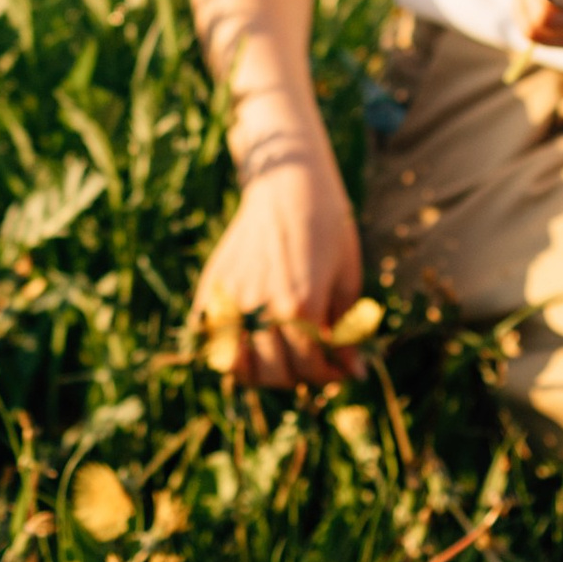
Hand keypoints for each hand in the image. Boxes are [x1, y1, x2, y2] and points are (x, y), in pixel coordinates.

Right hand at [190, 157, 369, 387]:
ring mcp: (232, 298)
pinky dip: (225, 348)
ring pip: (237, 364)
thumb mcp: (348, 279)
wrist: (288, 185)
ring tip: (279, 360)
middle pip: (275, 372)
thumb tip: (353, 372)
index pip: (311, 367)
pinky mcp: (212, 287)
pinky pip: (209, 337)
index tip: (339, 370)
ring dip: (261, 371)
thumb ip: (346, 331)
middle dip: (300, 376)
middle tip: (312, 365)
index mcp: (302, 306)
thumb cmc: (328, 228)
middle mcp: (263, 306)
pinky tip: (248, 342)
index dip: (330, 375)